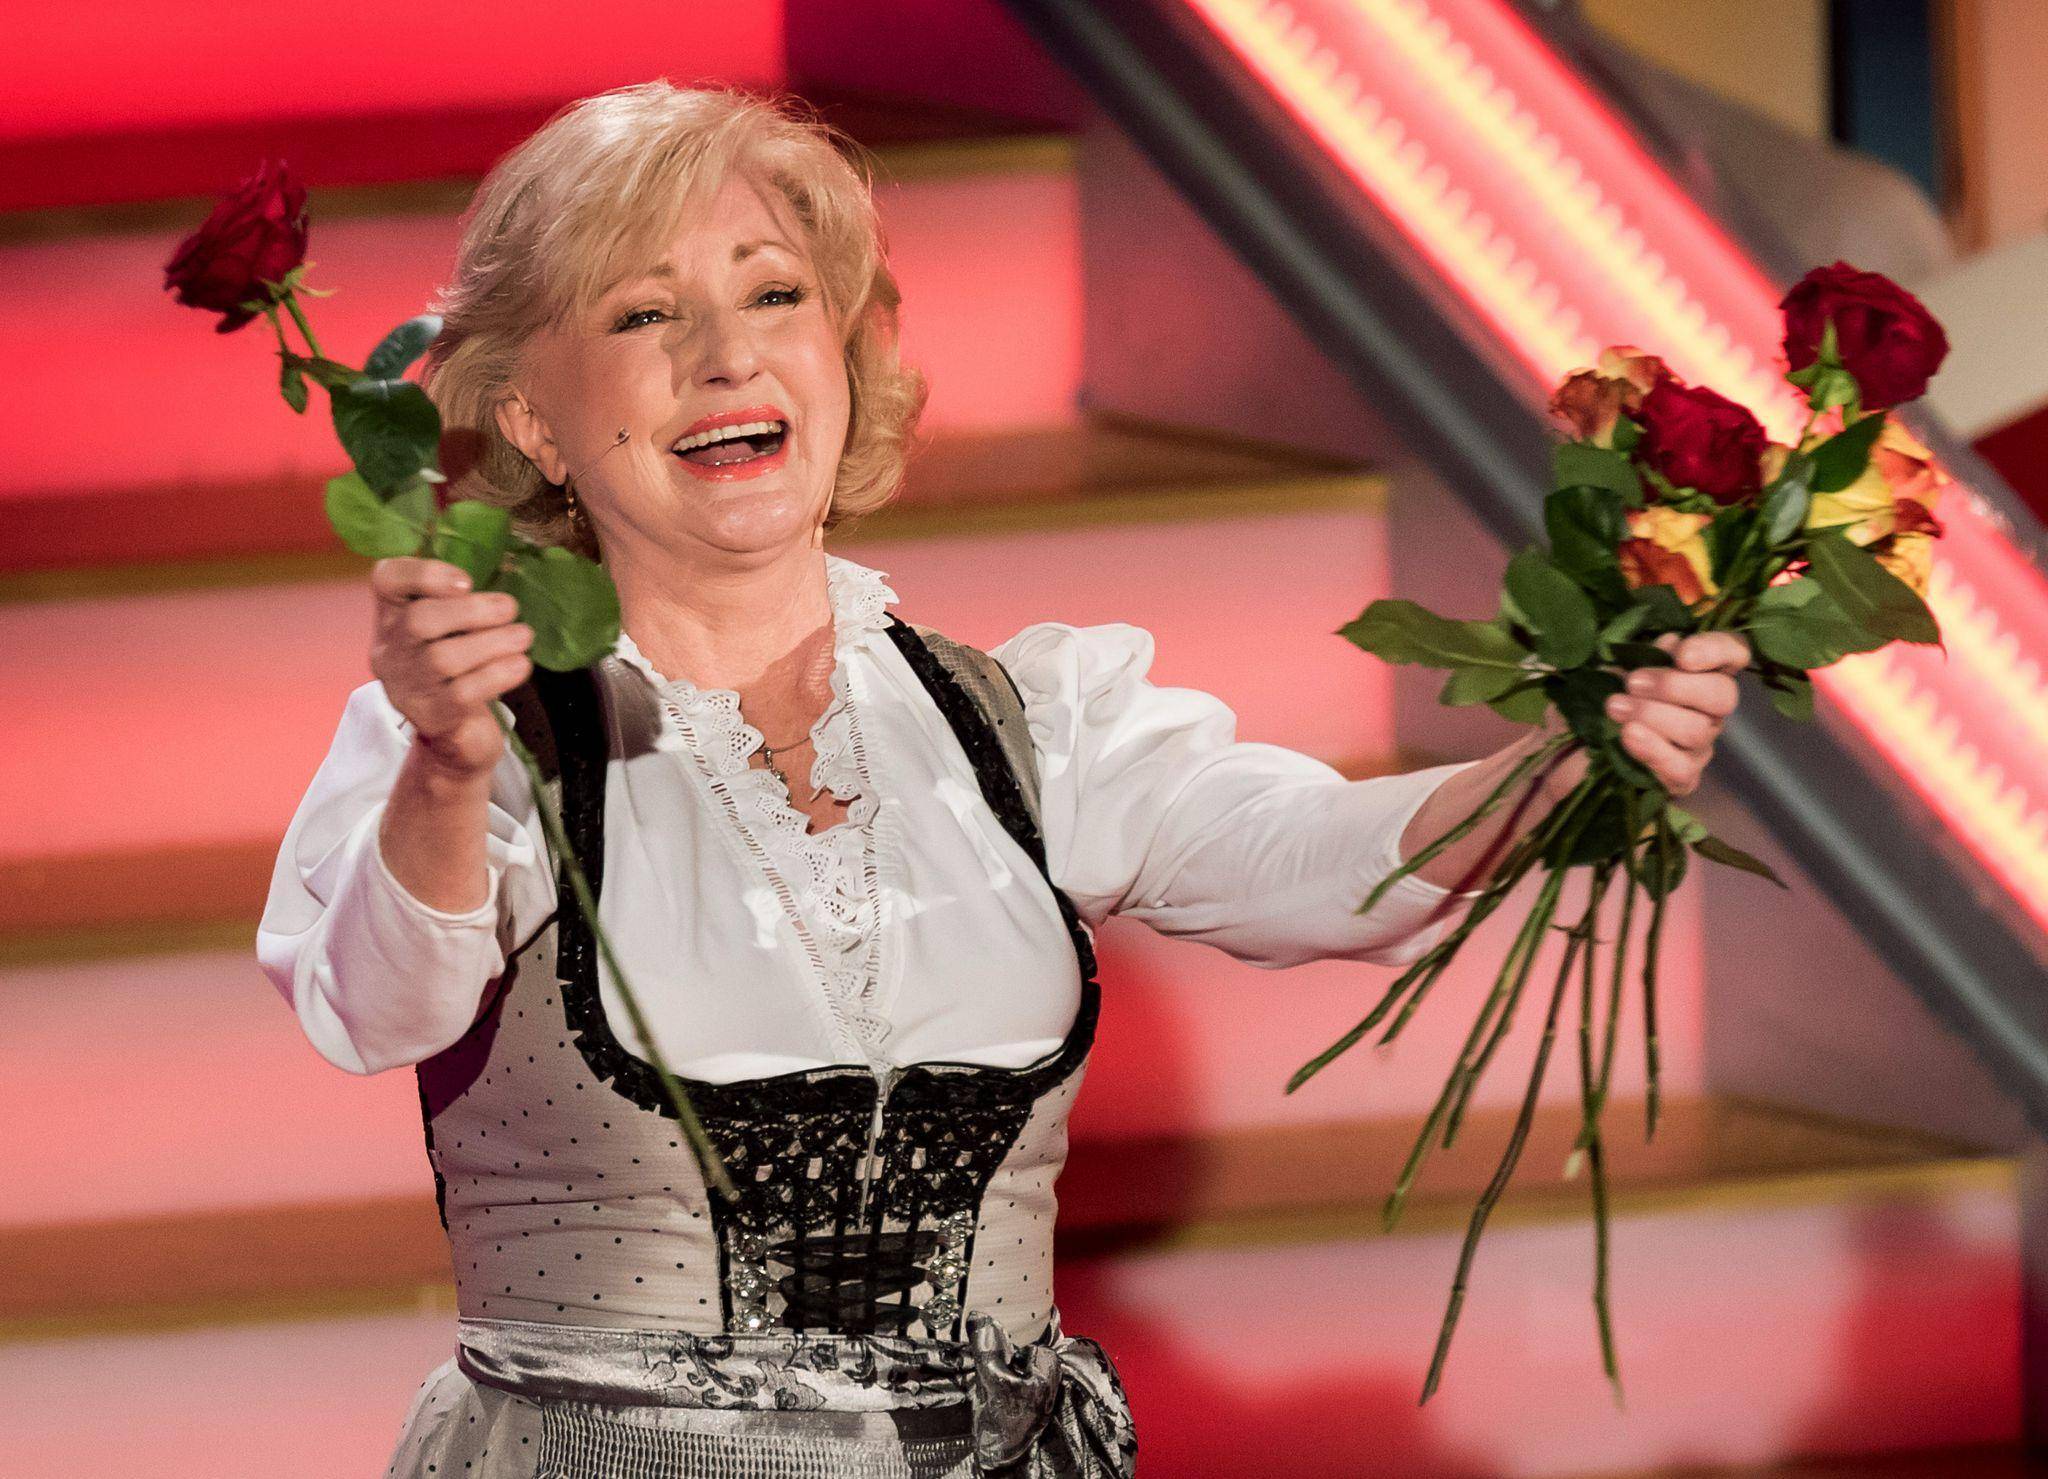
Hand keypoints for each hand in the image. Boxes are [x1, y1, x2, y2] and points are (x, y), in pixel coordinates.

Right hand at [369, 556, 533, 779]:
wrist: (458, 738)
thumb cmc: (462, 669)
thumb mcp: (454, 630)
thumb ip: (463, 601)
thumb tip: (507, 576)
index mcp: (392, 617)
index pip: (386, 580)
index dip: (424, 573)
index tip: (467, 581)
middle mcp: (390, 650)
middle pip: (419, 620)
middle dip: (471, 611)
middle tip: (510, 608)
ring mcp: (407, 688)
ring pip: (443, 658)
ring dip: (492, 642)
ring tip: (524, 636)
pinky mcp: (432, 718)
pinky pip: (464, 692)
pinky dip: (498, 674)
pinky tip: (521, 665)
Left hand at [1601, 631, 1748, 795]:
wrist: (1575, 745)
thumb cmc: (1606, 695)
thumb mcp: (1618, 666)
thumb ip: (1645, 654)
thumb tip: (1670, 642)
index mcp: (1703, 672)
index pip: (1734, 652)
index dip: (1716, 650)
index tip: (1682, 655)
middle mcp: (1711, 710)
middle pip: (1722, 695)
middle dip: (1674, 686)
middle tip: (1632, 683)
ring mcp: (1700, 745)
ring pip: (1697, 731)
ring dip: (1652, 716)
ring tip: (1614, 707)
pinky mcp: (1683, 778)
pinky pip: (1680, 768)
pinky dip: (1653, 750)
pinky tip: (1629, 736)